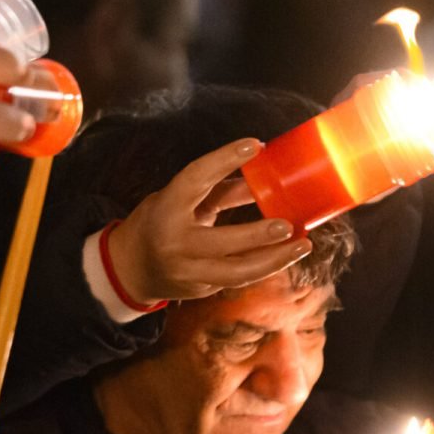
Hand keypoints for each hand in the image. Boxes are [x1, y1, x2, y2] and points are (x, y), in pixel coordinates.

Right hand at [107, 139, 309, 304]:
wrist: (130, 268)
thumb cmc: (161, 222)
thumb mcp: (181, 199)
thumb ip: (221, 190)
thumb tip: (265, 177)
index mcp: (166, 206)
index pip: (196, 177)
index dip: (225, 158)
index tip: (256, 144)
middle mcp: (174, 241)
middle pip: (221, 241)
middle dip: (258, 236)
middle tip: (289, 224)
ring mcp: (186, 270)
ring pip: (236, 272)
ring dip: (274, 260)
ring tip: (303, 246)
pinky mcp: (199, 289)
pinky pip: (237, 278)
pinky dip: (264, 266)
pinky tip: (286, 256)